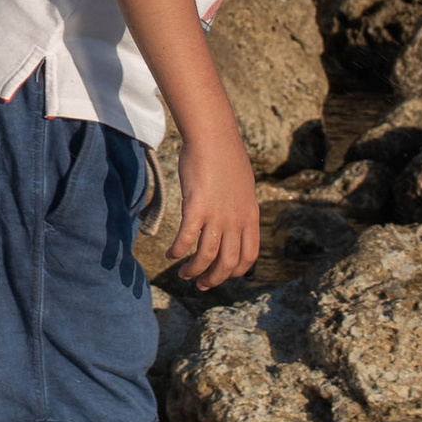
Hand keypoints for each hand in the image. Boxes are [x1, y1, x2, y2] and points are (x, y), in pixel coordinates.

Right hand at [171, 137, 259, 292]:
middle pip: (227, 263)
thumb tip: (234, 220)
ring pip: (206, 256)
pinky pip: (186, 239)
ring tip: (183, 274)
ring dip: (194, 270)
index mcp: (250, 217)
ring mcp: (217, 215)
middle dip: (213, 279)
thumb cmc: (226, 157)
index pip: (249, 257)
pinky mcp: (196, 208)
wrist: (214, 137)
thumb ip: (240, 208)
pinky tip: (171, 254)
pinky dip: (178, 251)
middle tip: (201, 284)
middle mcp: (236, 220)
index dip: (235, 272)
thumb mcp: (243, 187)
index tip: (222, 275)